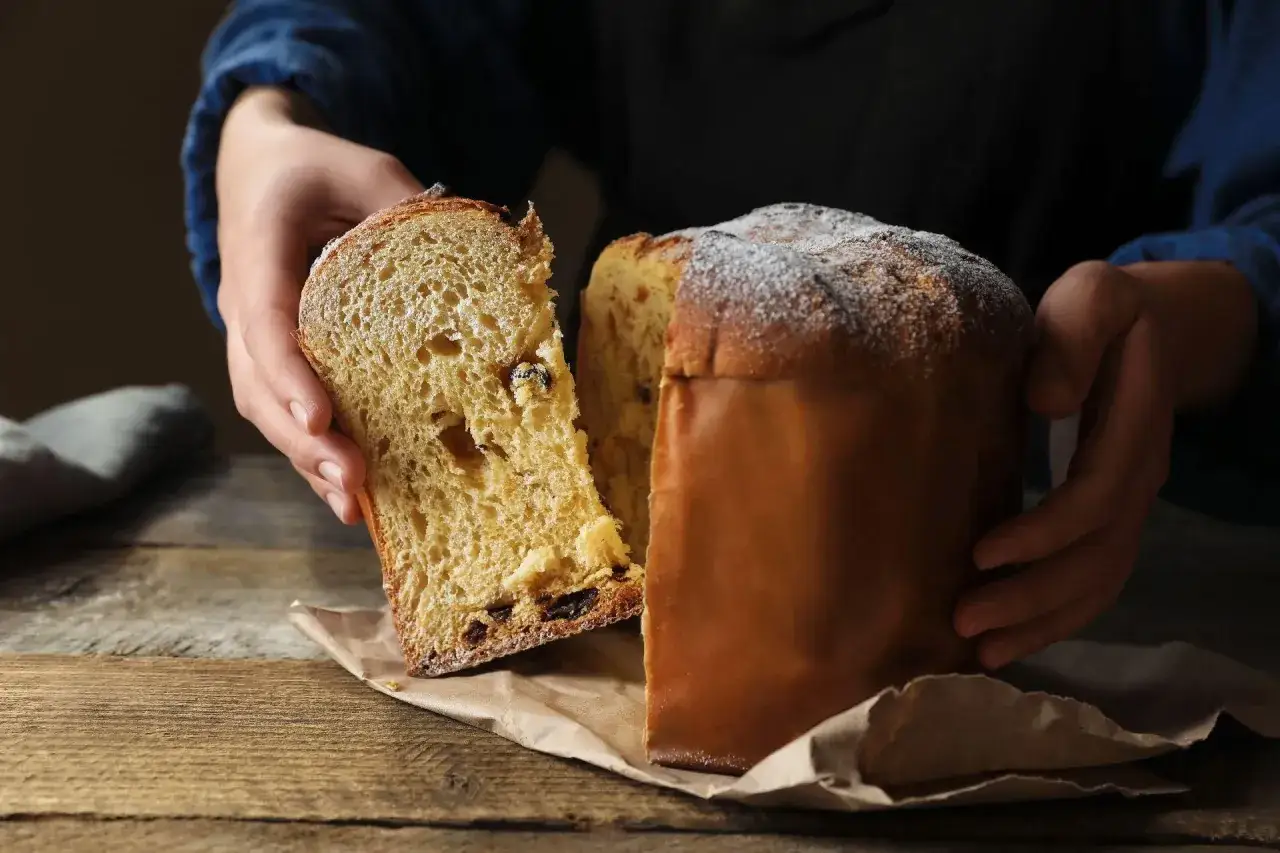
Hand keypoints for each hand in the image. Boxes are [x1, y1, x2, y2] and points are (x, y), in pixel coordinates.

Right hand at [215, 87, 424, 522]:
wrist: (259, 168)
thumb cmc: (316, 167)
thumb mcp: (367, 168)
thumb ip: (406, 210)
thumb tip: (473, 259)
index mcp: (259, 248)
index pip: (264, 318)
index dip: (288, 372)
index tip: (320, 416)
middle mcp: (243, 300)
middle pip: (257, 383)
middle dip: (302, 439)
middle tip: (352, 481)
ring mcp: (252, 334)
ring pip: (264, 408)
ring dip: (305, 458)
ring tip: (355, 504)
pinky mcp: (272, 357)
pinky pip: (282, 410)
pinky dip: (312, 452)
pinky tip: (351, 494)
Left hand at [955, 259, 1257, 668]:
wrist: (1156, 328)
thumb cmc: (1106, 311)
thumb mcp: (1092, 296)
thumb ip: (1072, 339)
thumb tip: (1048, 402)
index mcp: (1134, 427)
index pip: (1096, 497)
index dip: (1045, 532)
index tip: (982, 552)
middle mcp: (1139, 479)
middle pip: (1097, 558)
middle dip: (1033, 597)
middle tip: (964, 621)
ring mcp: (1130, 505)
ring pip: (1099, 583)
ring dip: (1042, 621)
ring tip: (980, 652)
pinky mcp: (1109, 519)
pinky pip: (1094, 582)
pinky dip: (1055, 617)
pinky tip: (1007, 642)